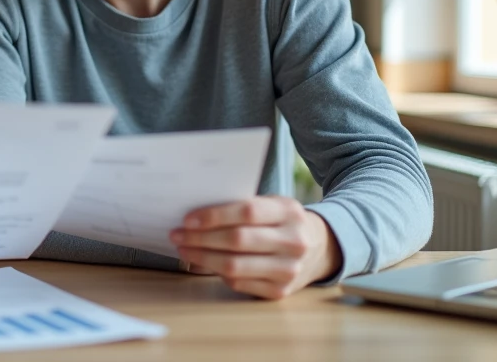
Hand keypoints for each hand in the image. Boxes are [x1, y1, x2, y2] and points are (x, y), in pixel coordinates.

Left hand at [169, 196, 341, 299]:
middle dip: (200, 238)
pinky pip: (239, 283)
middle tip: (177, 234)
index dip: (214, 216)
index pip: (247, 212)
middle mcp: (293, 242)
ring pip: (235, 266)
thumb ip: (243, 206)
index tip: (187, 219)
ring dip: (202, 257)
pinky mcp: (280, 291)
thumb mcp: (273, 204)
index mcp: (289, 212)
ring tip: (184, 248)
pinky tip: (203, 262)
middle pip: (237, 241)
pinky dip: (216, 273)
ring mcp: (289, 270)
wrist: (320, 248)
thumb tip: (195, 214)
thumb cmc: (283, 221)